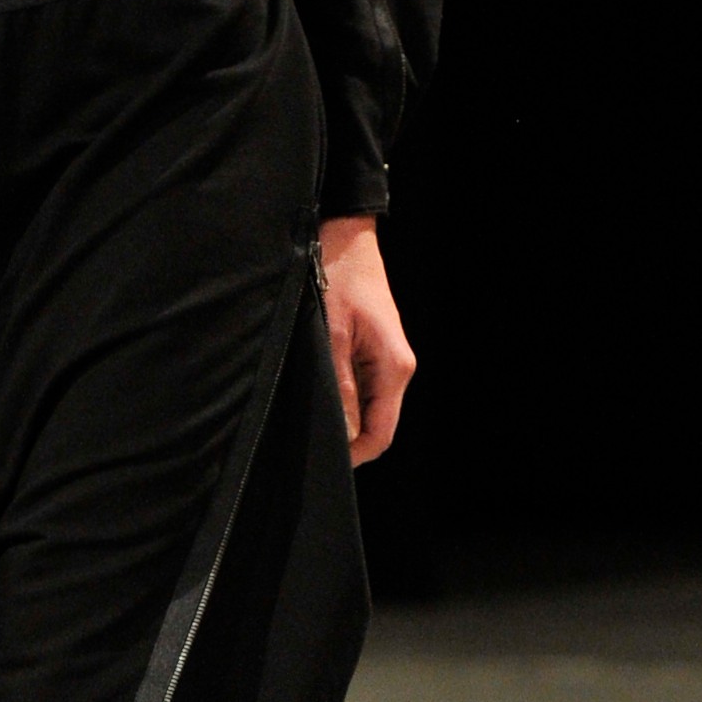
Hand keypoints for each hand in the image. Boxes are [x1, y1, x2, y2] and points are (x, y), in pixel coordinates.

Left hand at [318, 216, 414, 466]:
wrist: (344, 240)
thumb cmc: (338, 279)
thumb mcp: (330, 336)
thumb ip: (337, 387)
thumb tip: (340, 433)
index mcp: (395, 368)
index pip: (382, 433)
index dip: (354, 455)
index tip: (322, 462)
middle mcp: (396, 368)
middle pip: (375, 423)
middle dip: (345, 437)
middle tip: (305, 439)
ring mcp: (385, 361)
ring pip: (366, 407)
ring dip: (341, 414)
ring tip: (305, 412)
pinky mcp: (372, 352)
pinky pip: (359, 388)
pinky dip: (340, 395)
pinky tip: (314, 389)